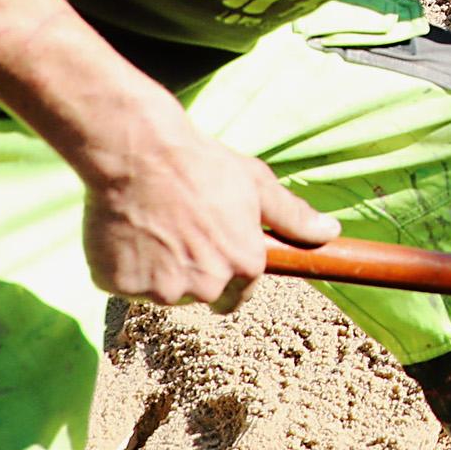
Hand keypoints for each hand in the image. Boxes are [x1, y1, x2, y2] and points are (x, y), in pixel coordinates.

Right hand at [78, 97, 339, 308]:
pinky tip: (127, 230)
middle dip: (192, 271)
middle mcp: (205, 285)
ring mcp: (160, 289)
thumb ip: (293, 217)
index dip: (227, 274)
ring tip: (154, 223)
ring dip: (156, 268)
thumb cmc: (202, 165)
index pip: (238, 296)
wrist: (139, 153)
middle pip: (200, 294)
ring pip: (160, 290)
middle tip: (180, 230)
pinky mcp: (120, 285)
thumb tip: (330, 232)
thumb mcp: (257, 184)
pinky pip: (123, 283)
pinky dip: (122, 264)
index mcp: (243, 265)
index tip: (213, 251)